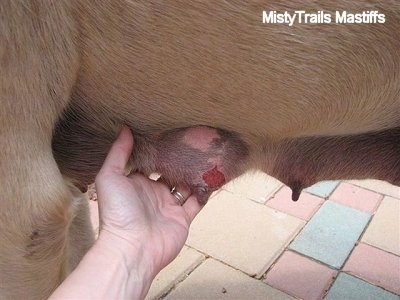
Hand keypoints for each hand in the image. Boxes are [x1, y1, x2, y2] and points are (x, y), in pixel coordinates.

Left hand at [95, 126, 202, 276]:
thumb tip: (124, 128)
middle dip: (179, 161)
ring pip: (185, 186)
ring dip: (194, 174)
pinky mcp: (182, 218)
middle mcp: (154, 193)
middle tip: (193, 142)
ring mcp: (169, 206)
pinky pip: (197, 202)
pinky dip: (205, 192)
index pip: (150, 163)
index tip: (169, 132)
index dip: (158, 150)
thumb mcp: (110, 177)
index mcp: (137, 183)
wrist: (133, 248)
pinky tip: (213, 178)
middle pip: (170, 173)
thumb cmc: (118, 212)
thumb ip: (118, 153)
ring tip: (206, 156)